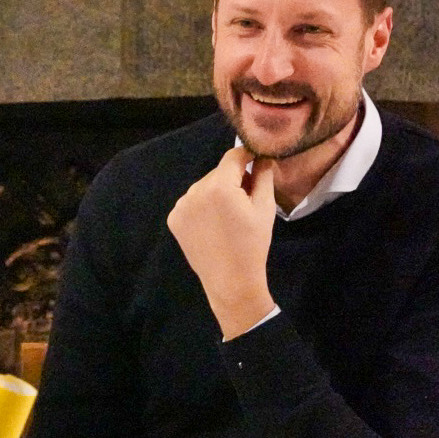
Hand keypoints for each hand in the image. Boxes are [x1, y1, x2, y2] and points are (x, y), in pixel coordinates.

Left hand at [166, 146, 275, 338]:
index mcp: (220, 186)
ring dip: (216, 193)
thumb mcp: (264, 207)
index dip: (248, 157)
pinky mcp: (174, 218)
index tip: (257, 164)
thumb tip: (262, 156)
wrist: (230, 280)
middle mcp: (195, 190)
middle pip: (218, 172)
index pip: (233, 156)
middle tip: (246, 200)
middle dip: (233, 180)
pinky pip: (191, 202)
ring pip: (204, 187)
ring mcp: (181, 205)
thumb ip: (263, 176)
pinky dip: (202, 207)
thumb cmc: (252, 244)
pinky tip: (212, 225)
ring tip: (228, 217)